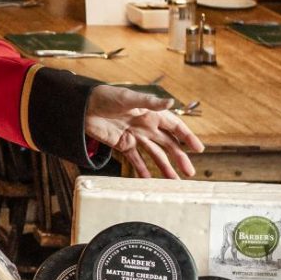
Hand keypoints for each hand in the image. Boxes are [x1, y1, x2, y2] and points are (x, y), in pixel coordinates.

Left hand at [84, 83, 204, 178]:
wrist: (81, 106)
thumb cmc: (106, 96)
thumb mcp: (128, 98)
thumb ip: (149, 103)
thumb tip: (170, 102)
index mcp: (151, 113)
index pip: (175, 127)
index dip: (187, 137)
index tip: (199, 149)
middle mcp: (146, 126)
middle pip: (168, 144)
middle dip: (179, 158)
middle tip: (190, 173)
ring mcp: (135, 136)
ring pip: (154, 154)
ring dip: (164, 167)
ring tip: (174, 182)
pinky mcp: (122, 144)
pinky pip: (135, 159)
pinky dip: (142, 170)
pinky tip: (149, 180)